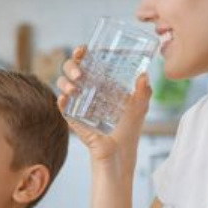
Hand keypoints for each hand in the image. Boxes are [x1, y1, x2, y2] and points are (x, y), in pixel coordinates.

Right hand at [55, 45, 151, 166]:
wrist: (119, 159)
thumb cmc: (128, 136)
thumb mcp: (139, 110)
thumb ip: (143, 93)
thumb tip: (145, 74)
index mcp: (101, 88)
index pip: (88, 66)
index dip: (82, 56)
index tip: (83, 49)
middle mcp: (88, 95)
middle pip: (71, 72)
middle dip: (71, 66)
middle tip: (80, 71)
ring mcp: (79, 109)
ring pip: (63, 86)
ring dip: (65, 83)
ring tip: (74, 88)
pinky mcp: (75, 123)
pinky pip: (64, 109)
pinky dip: (62, 102)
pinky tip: (64, 98)